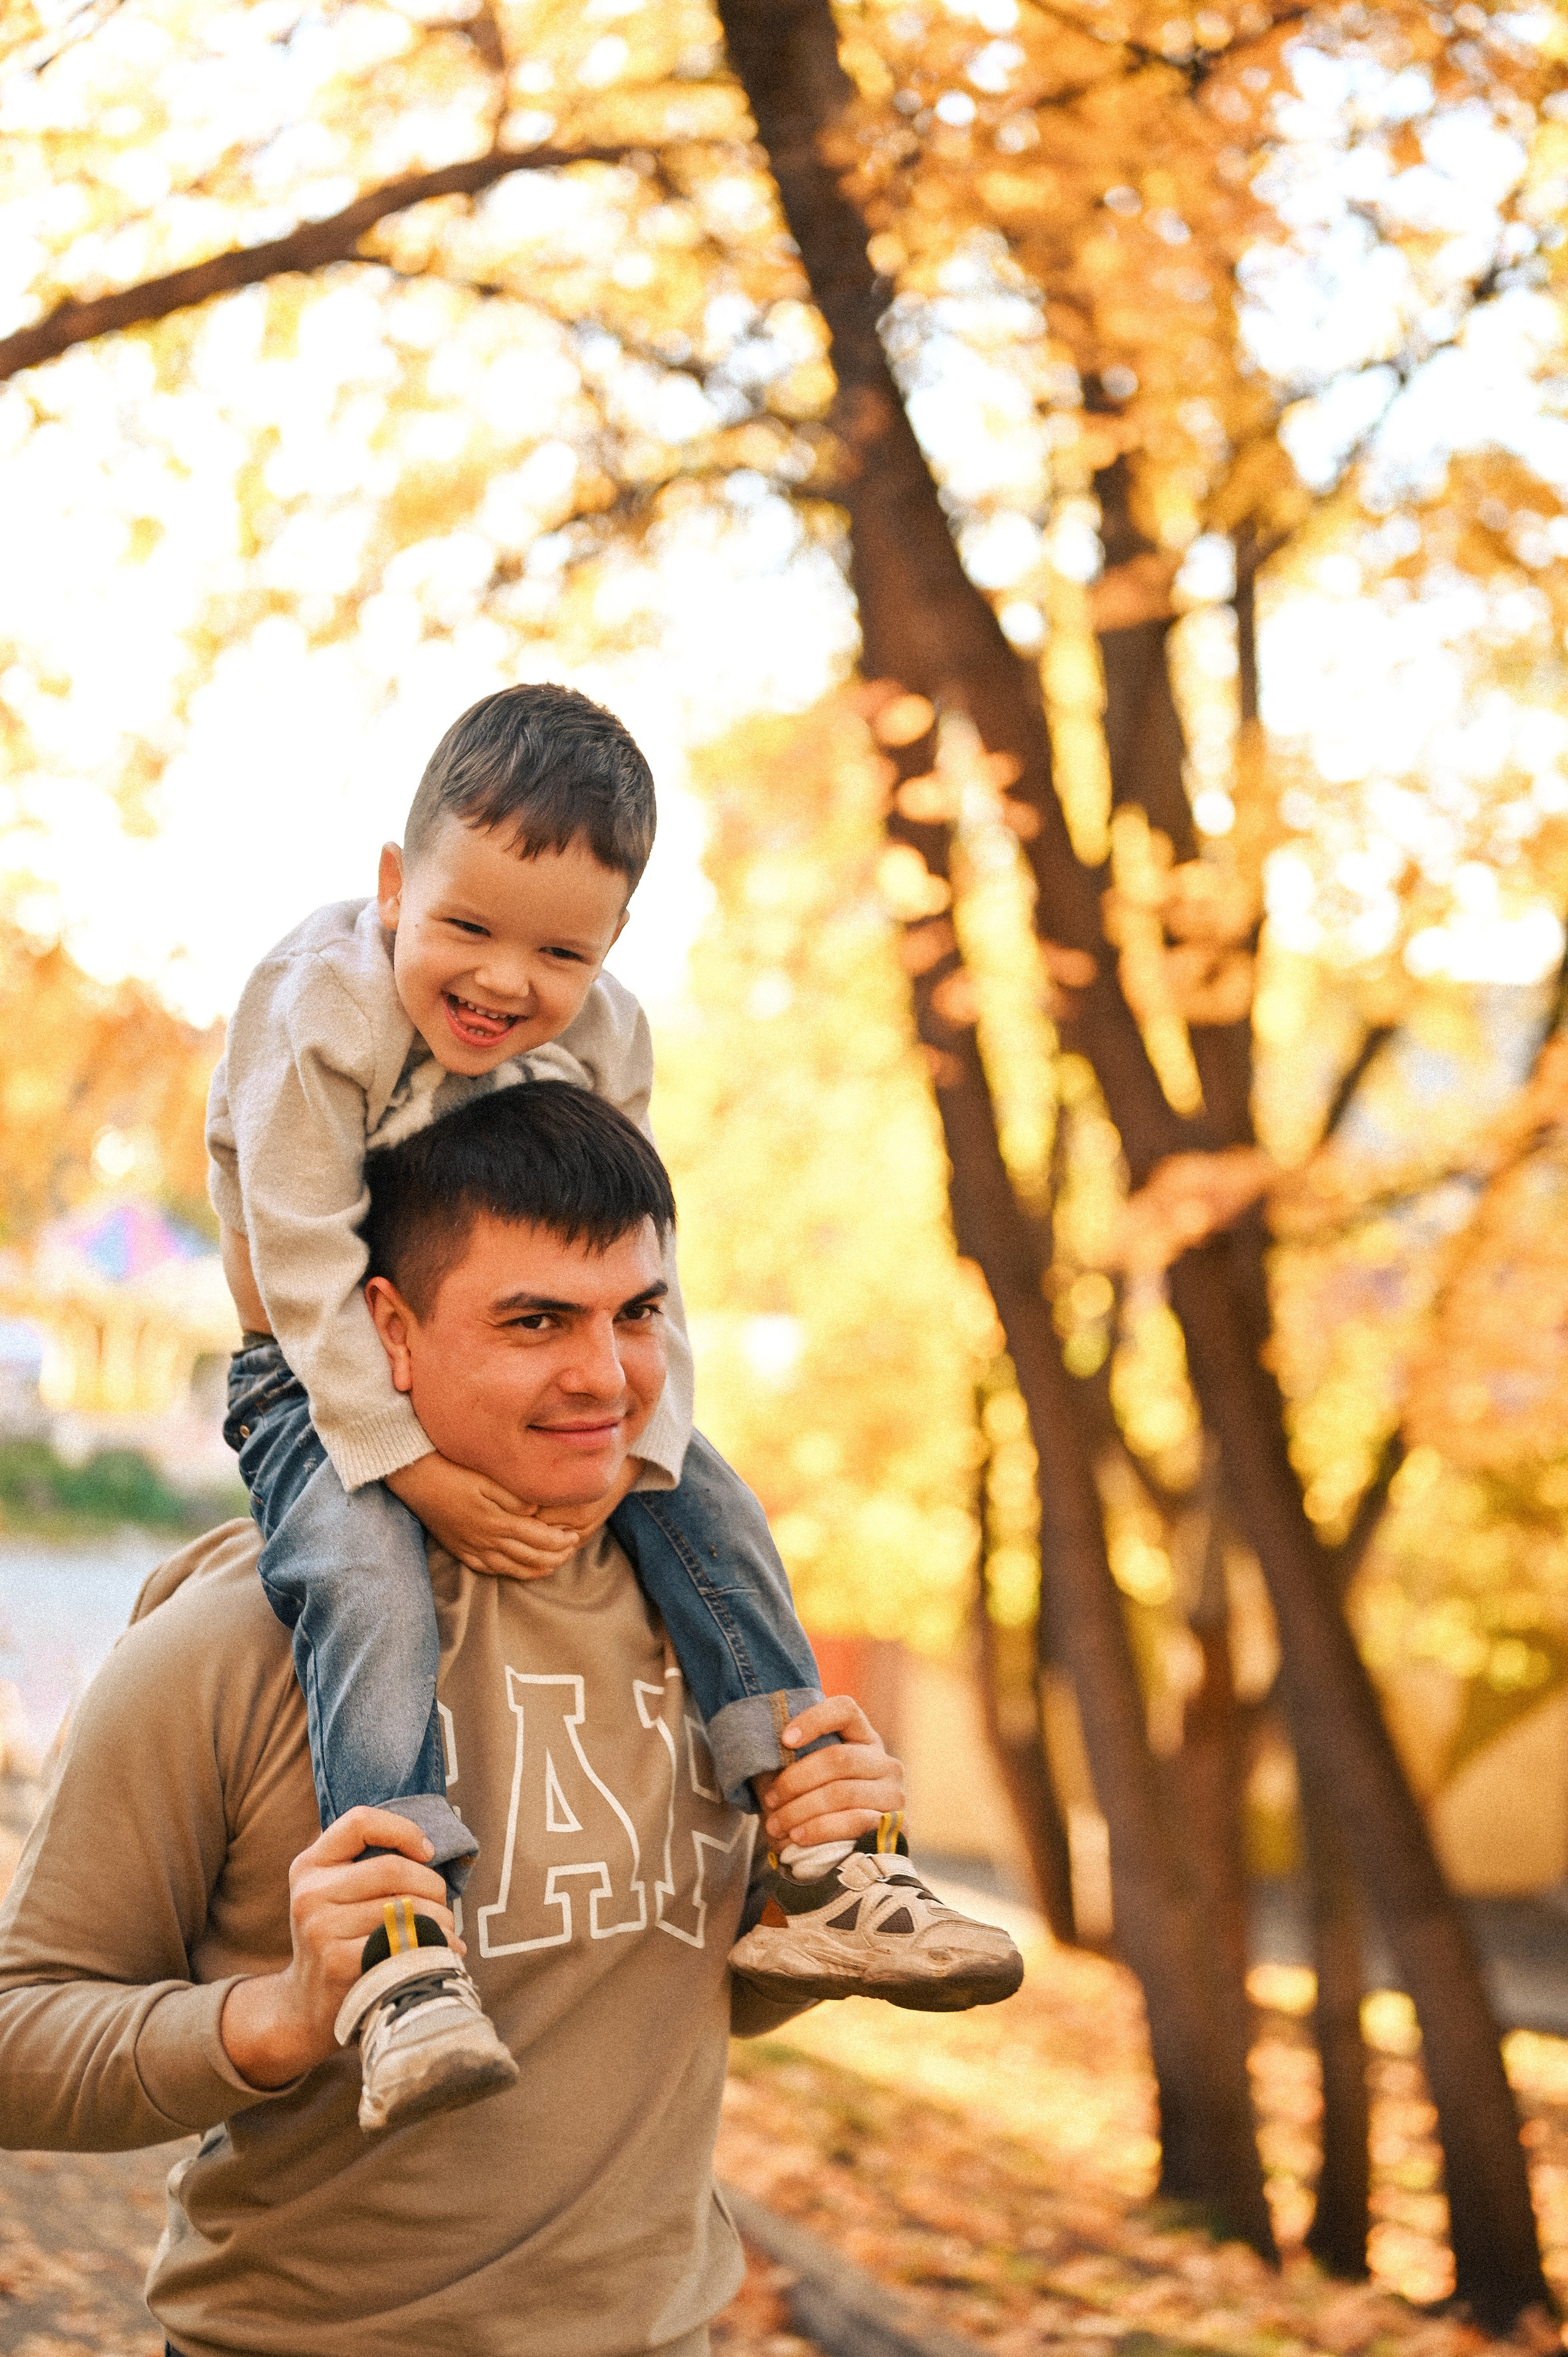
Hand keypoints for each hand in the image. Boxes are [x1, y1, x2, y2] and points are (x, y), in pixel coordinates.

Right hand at [220, 1808, 458, 2089]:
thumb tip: (435, 1853)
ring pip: (403, 1908)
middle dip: (433, 1885)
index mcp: (309, 1865)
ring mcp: (321, 1929)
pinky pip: (402, 1943)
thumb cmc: (337, 1938)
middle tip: (444, 1905)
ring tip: (446, 1932)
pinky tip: (441, 1953)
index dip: (402, 1830)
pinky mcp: (338, 1963)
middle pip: (392, 1869)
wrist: (304, 2005)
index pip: (360, 1822)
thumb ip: (368, 1865)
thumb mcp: (335, 1893)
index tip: (428, 1852)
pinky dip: (433, 1946)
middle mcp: (309, 1893)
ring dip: (440, 1920)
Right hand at [386, 1451, 579, 1578]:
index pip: (539, 1539)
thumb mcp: (486, 1479)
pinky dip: (507, 1572)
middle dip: (554, 1557)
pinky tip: (514, 1569)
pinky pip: (487, 1568)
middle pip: (528, 1557)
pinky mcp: (458, 1548)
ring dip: (534, 1568)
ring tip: (552, 1565)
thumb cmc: (452, 1470)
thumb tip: (536, 1512)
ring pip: (510, 1567)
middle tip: (570, 1551)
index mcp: (497, 1521)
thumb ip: (514, 1497)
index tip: (575, 1536)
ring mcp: (471, 1547)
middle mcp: (485, 1539)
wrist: (414, 1477)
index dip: (560, 1541)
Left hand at [752, 1696, 905, 1852]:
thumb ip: (791, 1763)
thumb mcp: (806, 1781)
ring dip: (801, 1810)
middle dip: (796, 1780)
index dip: (814, 1719)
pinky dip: (820, 1829)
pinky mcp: (894, 1826)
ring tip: (776, 1825)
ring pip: (842, 1793)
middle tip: (769, 1799)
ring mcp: (893, 1793)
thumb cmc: (819, 1810)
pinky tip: (798, 1837)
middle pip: (838, 1758)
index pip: (845, 1710)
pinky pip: (855, 1822)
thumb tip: (761, 1754)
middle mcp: (884, 1761)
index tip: (784, 1739)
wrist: (850, 1857)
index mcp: (862, 1739)